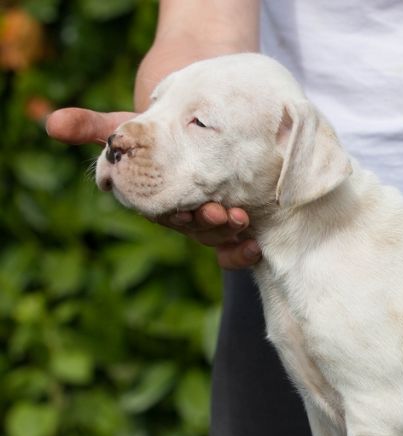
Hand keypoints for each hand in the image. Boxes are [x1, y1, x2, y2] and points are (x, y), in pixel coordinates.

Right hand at [46, 107, 261, 269]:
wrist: (194, 127)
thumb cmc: (155, 130)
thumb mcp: (124, 126)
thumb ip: (91, 126)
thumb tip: (52, 123)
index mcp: (156, 202)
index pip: (164, 215)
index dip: (175, 216)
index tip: (185, 211)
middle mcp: (182, 216)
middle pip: (195, 229)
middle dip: (208, 225)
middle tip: (222, 213)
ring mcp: (209, 222)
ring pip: (218, 239)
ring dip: (230, 235)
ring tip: (242, 220)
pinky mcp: (234, 222)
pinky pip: (236, 247)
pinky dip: (244, 251)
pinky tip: (256, 245)